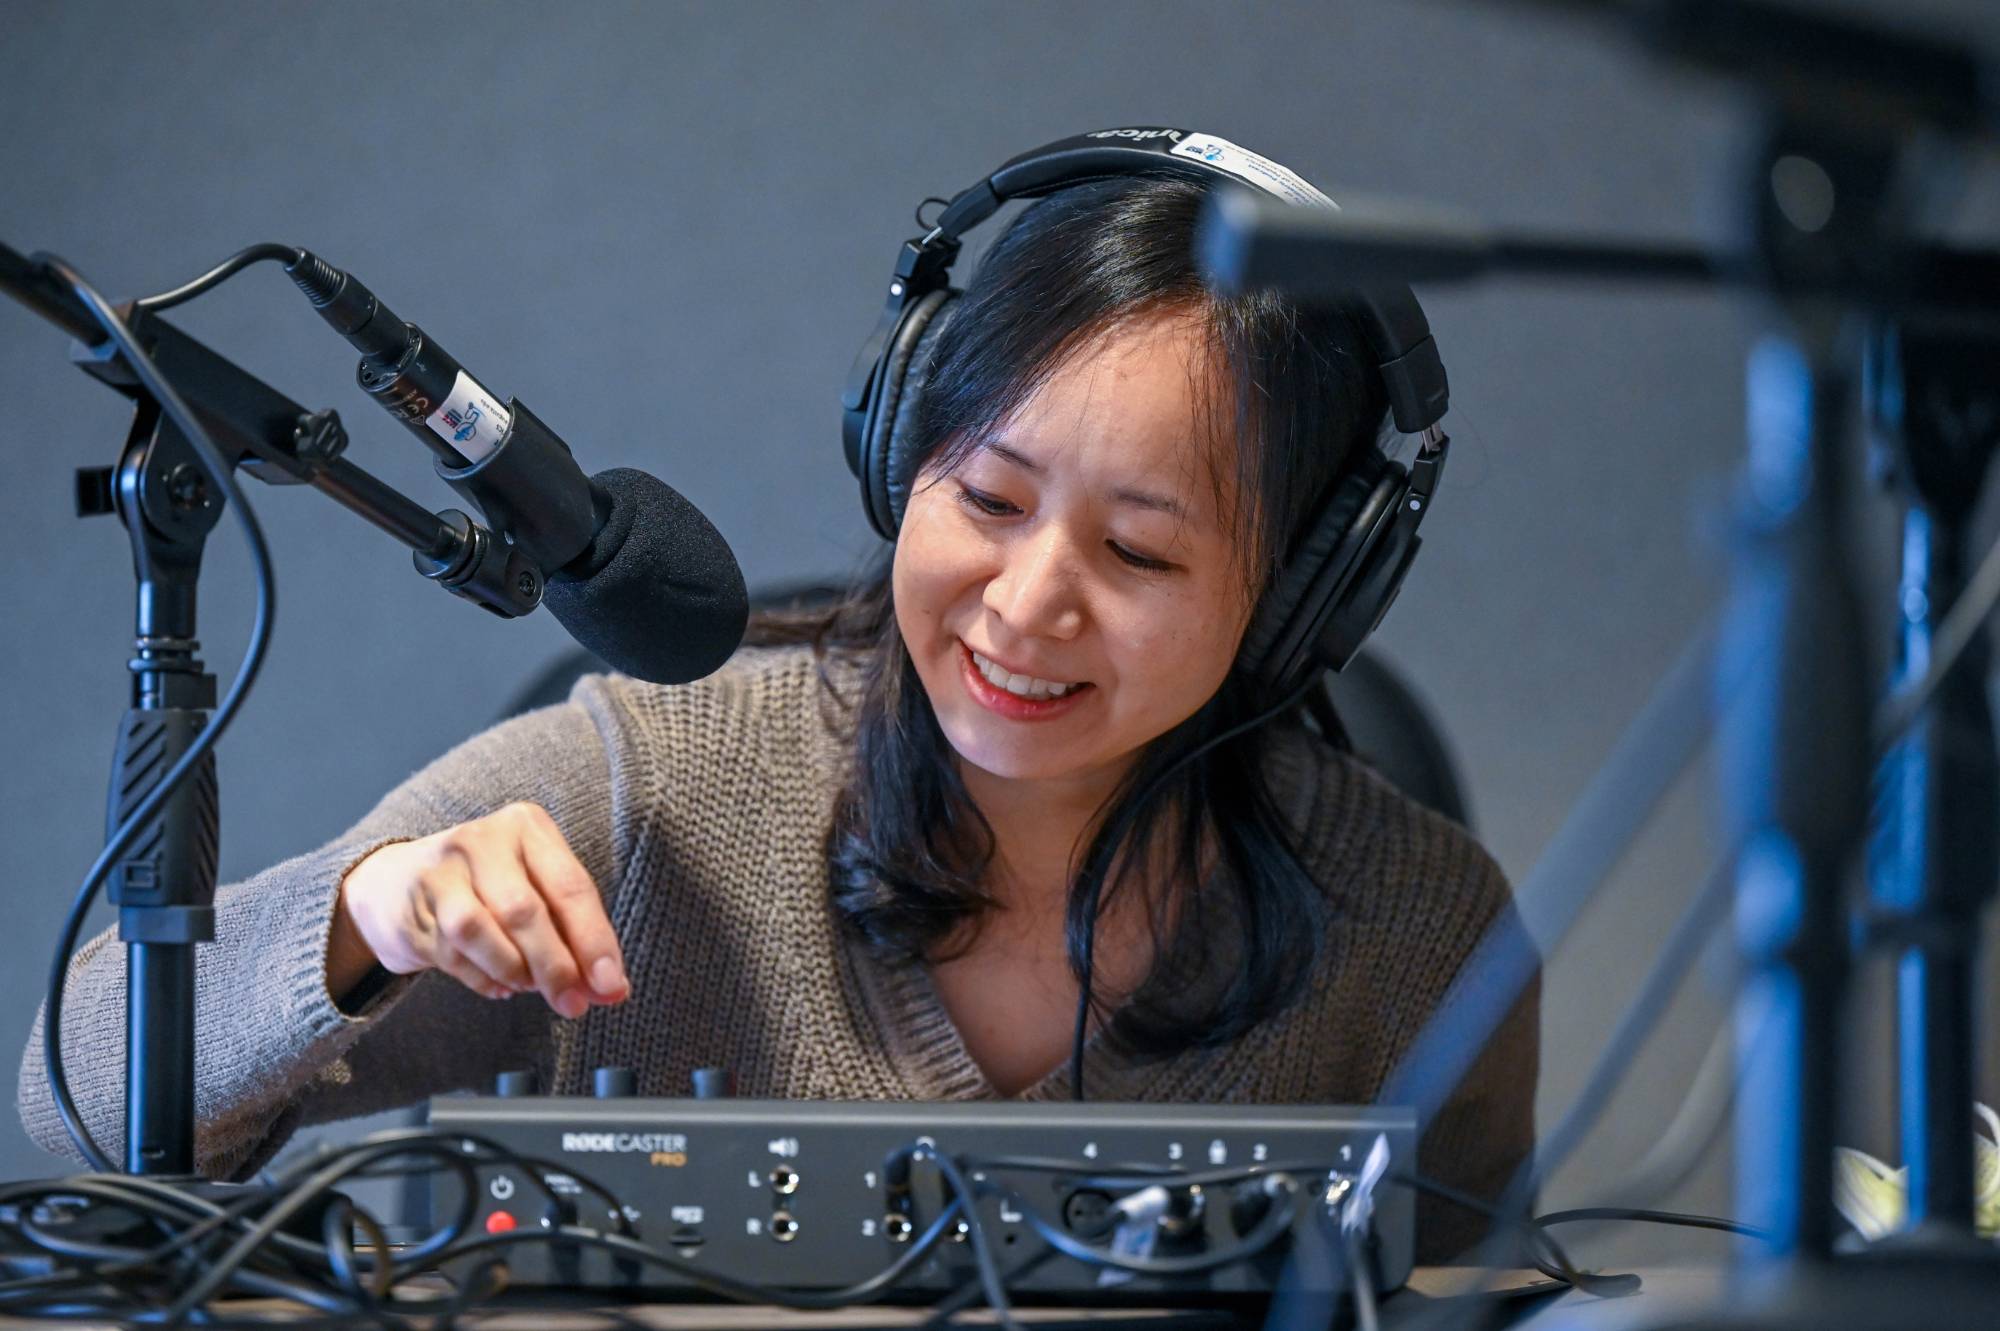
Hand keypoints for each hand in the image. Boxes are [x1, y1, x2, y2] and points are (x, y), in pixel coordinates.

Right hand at [332, 801, 628, 1017]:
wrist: (397, 884)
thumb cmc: (490, 887)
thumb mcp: (538, 891)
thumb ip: (575, 934)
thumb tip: (610, 990)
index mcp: (527, 827)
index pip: (570, 886)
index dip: (594, 941)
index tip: (611, 987)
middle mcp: (482, 840)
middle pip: (524, 911)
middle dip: (555, 966)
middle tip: (573, 1004)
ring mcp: (441, 871)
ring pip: (479, 930)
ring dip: (513, 970)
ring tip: (529, 986)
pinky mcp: (412, 906)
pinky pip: (451, 953)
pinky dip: (484, 978)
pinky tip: (500, 986)